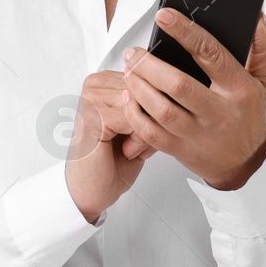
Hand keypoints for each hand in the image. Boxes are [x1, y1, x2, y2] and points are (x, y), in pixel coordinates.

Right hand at [65, 69, 156, 222]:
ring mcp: (91, 99)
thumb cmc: (113, 160)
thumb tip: (173, 87)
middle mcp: (94, 85)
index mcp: (104, 80)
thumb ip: (150, 102)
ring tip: (131, 147)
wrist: (91, 190)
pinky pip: (135, 119)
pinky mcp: (93, 117)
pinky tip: (127, 151)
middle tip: (137, 142)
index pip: (148, 76)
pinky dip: (140, 140)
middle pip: (147, 88)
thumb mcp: (139, 123)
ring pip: (144, 103)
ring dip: (147, 131)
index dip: (155, 107)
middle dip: (152, 119)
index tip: (143, 129)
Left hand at [121, 8, 265, 190]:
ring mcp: (198, 134)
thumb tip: (255, 19)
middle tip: (134, 51)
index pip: (211, 54)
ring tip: (128, 70)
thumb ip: (260, 47)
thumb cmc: (249, 116)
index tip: (164, 16)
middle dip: (149, 65)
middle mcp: (219, 112)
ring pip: (161, 110)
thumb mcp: (263, 80)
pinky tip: (128, 97)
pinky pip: (151, 133)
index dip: (185, 32)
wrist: (244, 162)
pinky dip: (134, 114)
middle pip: (178, 85)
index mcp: (239, 89)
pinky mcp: (181, 149)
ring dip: (138, 87)